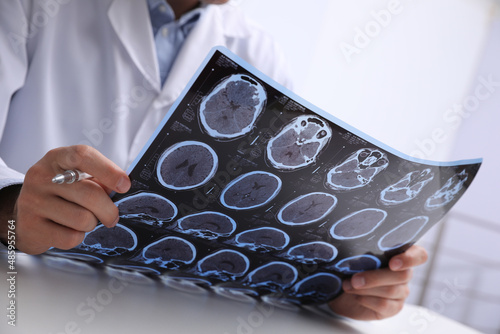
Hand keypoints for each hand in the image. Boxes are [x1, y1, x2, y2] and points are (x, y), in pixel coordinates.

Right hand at [11, 145, 130, 254]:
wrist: (24, 215)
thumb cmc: (60, 194)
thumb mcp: (77, 178)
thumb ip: (99, 179)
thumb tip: (123, 186)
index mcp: (57, 158)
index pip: (83, 156)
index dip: (108, 170)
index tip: (125, 185)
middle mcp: (41, 176)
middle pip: (90, 194)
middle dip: (108, 210)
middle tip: (112, 216)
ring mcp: (33, 201)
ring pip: (82, 219)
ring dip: (91, 224)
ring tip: (83, 220)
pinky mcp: (31, 226)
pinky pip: (70, 237)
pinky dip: (77, 237)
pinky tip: (68, 230)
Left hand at [328, 245, 427, 319]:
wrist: (343, 291)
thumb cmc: (351, 268)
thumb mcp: (355, 256)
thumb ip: (363, 252)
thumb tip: (355, 249)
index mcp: (400, 255)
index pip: (419, 255)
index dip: (410, 259)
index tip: (393, 263)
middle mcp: (405, 274)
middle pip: (402, 275)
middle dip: (374, 277)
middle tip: (354, 279)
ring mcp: (401, 292)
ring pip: (390, 290)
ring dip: (366, 288)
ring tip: (348, 286)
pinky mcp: (394, 308)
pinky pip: (385, 305)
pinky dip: (367, 300)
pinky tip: (356, 296)